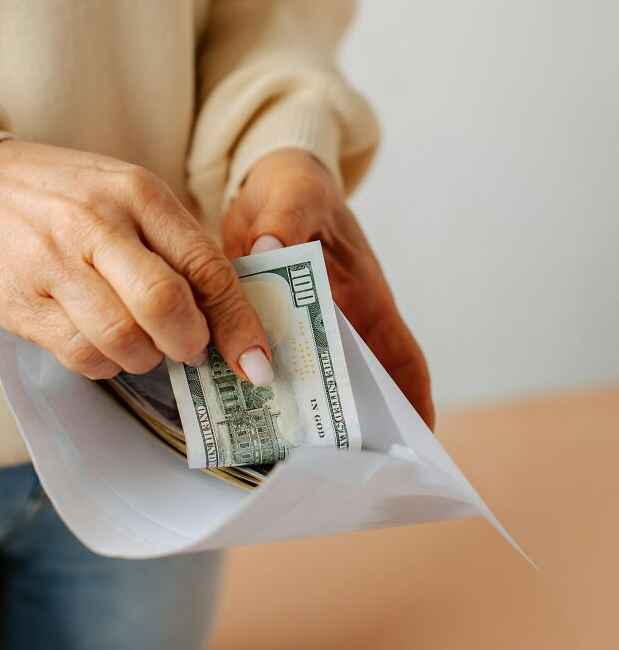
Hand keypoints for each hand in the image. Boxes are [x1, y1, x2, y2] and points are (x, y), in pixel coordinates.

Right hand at [0, 140, 271, 383]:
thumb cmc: (68, 195)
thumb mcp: (127, 194)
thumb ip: (173, 244)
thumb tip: (226, 311)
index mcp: (138, 193)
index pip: (204, 265)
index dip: (238, 321)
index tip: (256, 359)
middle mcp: (98, 224)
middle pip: (165, 304)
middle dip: (190, 343)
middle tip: (191, 349)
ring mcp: (55, 263)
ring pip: (123, 339)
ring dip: (146, 357)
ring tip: (143, 344)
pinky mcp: (21, 302)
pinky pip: (80, 355)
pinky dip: (105, 364)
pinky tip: (104, 346)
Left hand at [222, 148, 433, 427]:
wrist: (261, 182)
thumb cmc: (295, 186)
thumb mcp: (295, 194)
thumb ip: (287, 218)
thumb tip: (270, 248)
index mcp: (364, 297)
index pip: (400, 357)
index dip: (413, 400)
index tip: (416, 443)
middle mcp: (338, 322)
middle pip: (353, 384)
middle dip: (348, 425)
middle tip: (332, 468)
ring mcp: (300, 328)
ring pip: (307, 382)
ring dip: (298, 412)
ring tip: (281, 454)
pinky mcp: (265, 327)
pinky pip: (265, 364)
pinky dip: (255, 387)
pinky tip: (233, 412)